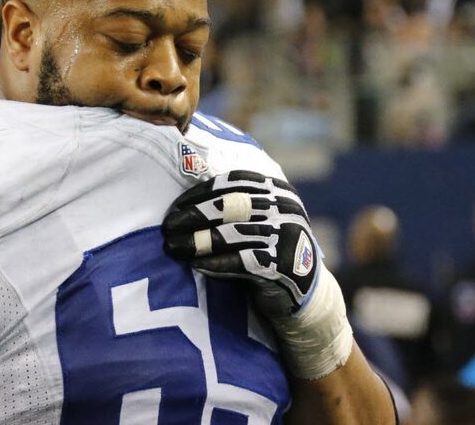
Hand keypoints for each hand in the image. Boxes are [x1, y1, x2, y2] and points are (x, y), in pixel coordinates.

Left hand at [162, 169, 352, 379]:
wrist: (306, 291)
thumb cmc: (271, 249)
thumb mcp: (262, 219)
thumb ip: (236, 205)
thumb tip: (185, 201)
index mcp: (277, 190)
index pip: (232, 182)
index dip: (199, 193)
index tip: (175, 207)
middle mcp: (284, 208)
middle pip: (229, 206)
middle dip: (193, 216)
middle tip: (167, 227)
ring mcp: (286, 236)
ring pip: (230, 235)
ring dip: (196, 242)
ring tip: (173, 248)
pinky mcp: (283, 266)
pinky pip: (241, 262)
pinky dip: (215, 263)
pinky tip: (196, 265)